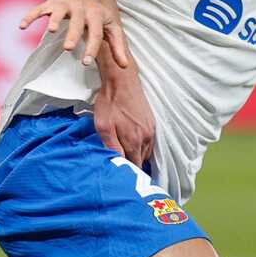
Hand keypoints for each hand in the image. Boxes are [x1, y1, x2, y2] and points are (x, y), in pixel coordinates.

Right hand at [17, 0, 131, 67]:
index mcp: (96, 15)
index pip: (96, 33)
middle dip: (73, 34)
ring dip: (54, 20)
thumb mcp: (110, 27)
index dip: (92, 47)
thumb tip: (125, 66)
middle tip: (68, 49)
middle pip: (78, 22)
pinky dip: (30, 16)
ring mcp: (64, 4)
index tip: (86, 62)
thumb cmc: (96, 15)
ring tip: (50, 31)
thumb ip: (117, 46)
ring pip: (59, 11)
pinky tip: (22, 26)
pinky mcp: (51, 3)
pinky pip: (39, 8)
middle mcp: (81, 8)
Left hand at [94, 52, 155, 166]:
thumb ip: (111, 146)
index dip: (129, 173)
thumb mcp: (103, 126)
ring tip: (126, 155)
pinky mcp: (152, 123)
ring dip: (137, 155)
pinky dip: (142, 146)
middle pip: (141, 160)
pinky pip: (149, 142)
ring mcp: (151, 130)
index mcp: (135, 141)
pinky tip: (132, 142)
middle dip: (133, 165)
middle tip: (122, 167)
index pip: (136, 166)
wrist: (122, 81)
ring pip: (146, 151)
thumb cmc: (110, 103)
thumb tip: (117, 163)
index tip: (122, 176)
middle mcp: (146, 138)